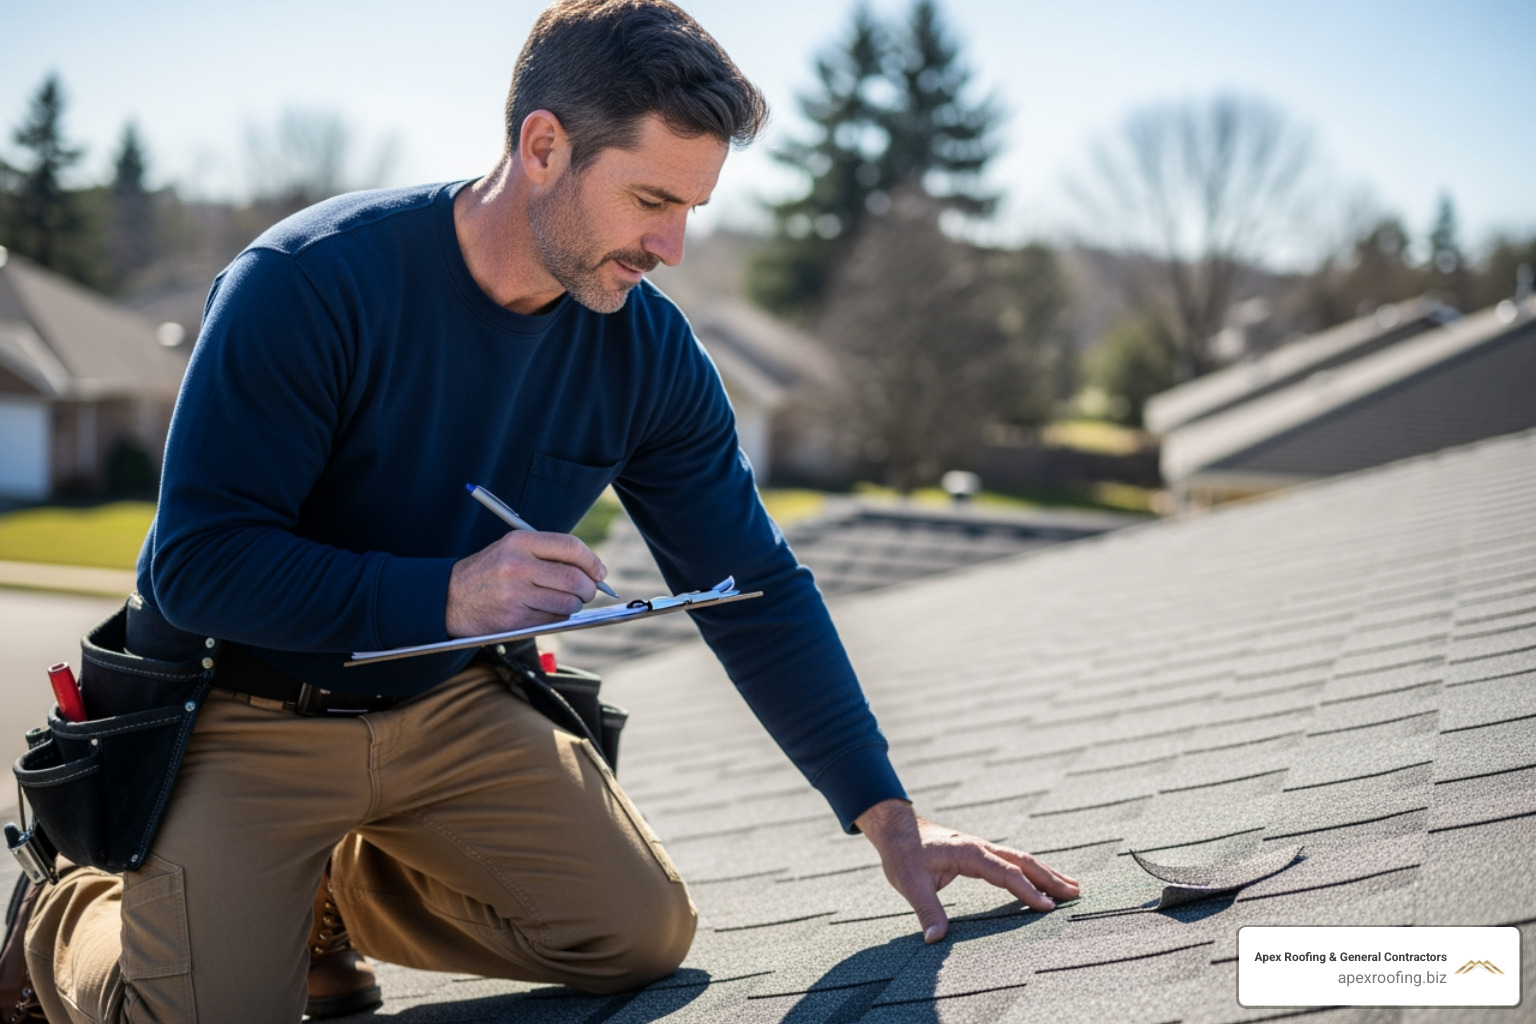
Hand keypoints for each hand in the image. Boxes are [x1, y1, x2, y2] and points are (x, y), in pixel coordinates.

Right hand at [446, 531, 607, 636]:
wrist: (449, 598)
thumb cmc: (489, 572)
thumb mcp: (512, 549)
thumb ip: (549, 553)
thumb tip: (592, 569)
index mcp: (520, 542)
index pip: (571, 547)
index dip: (592, 561)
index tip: (600, 572)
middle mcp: (518, 566)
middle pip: (574, 578)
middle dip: (589, 588)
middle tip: (588, 591)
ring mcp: (516, 594)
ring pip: (568, 603)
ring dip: (574, 606)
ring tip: (565, 601)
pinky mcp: (515, 619)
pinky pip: (554, 621)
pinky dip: (559, 618)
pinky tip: (547, 612)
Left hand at [855, 798, 1079, 943]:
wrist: (897, 829)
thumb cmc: (903, 854)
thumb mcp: (909, 883)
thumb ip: (926, 910)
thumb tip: (934, 940)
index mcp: (970, 853)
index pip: (1006, 873)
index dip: (1028, 891)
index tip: (1048, 907)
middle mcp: (981, 848)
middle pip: (1023, 862)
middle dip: (1050, 878)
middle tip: (1077, 892)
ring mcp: (982, 849)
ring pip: (1021, 859)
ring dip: (1046, 872)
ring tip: (1071, 886)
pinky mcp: (980, 854)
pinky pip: (1011, 862)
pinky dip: (1030, 871)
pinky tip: (1041, 881)